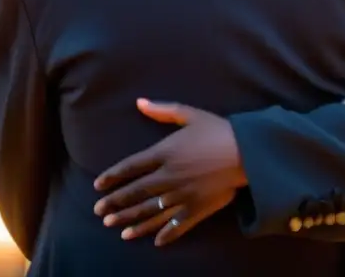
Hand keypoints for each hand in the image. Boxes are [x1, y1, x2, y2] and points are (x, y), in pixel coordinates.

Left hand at [93, 99, 244, 245]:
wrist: (246, 152)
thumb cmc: (218, 130)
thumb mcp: (189, 114)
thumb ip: (162, 111)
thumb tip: (139, 102)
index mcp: (164, 153)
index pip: (130, 167)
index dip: (112, 177)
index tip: (98, 186)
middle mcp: (168, 177)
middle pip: (135, 193)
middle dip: (115, 203)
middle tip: (99, 212)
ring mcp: (182, 196)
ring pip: (150, 212)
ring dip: (131, 220)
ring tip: (116, 228)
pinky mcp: (198, 209)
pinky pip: (177, 225)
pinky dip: (165, 234)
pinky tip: (155, 241)